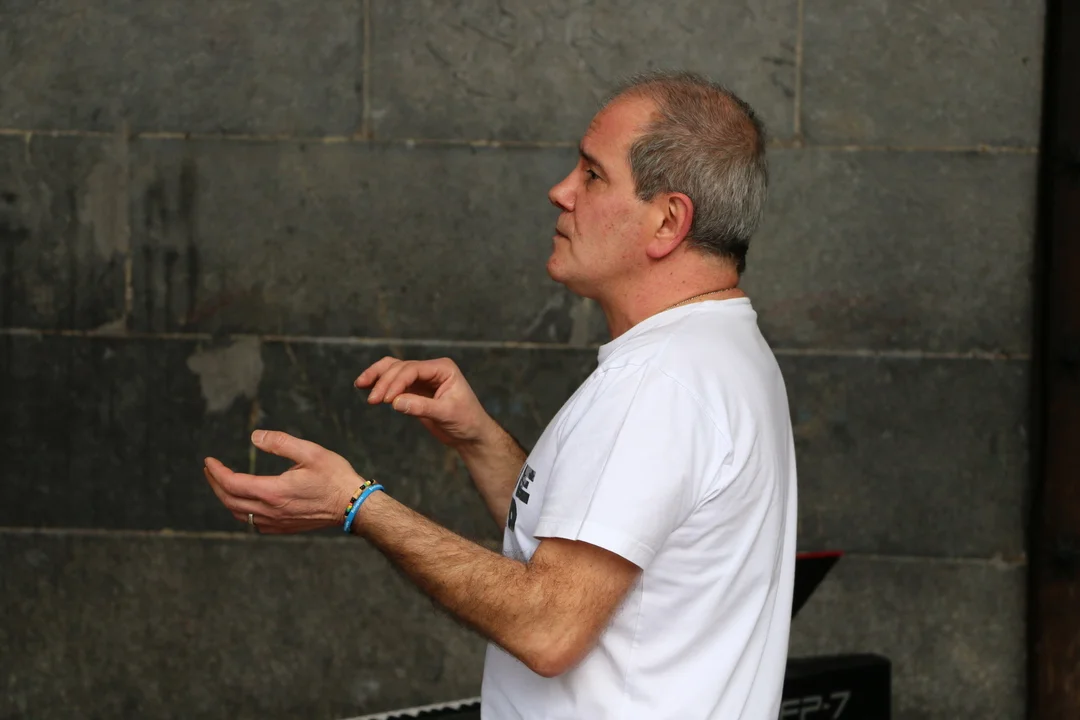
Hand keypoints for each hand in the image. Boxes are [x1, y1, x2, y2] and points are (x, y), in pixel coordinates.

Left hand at [203, 430, 361, 533]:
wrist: (352, 505)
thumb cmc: (335, 476)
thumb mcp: (310, 452)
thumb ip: (280, 442)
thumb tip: (255, 436)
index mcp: (274, 491)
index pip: (232, 484)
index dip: (216, 472)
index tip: (209, 461)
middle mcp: (271, 511)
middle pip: (230, 500)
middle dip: (216, 484)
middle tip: (210, 470)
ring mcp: (276, 522)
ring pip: (239, 514)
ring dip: (226, 498)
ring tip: (223, 483)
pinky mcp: (283, 528)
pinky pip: (252, 523)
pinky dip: (241, 511)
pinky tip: (244, 501)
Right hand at [356, 356, 493, 447]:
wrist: (471, 435)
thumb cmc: (466, 422)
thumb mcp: (446, 414)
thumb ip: (421, 407)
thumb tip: (395, 402)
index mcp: (443, 368)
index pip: (413, 369)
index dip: (396, 382)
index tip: (386, 399)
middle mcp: (431, 369)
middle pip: (400, 367)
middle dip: (384, 382)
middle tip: (372, 400)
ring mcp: (422, 378)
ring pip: (393, 370)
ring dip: (377, 376)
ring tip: (360, 385)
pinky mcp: (414, 390)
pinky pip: (393, 382)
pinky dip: (380, 383)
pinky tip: (366, 387)